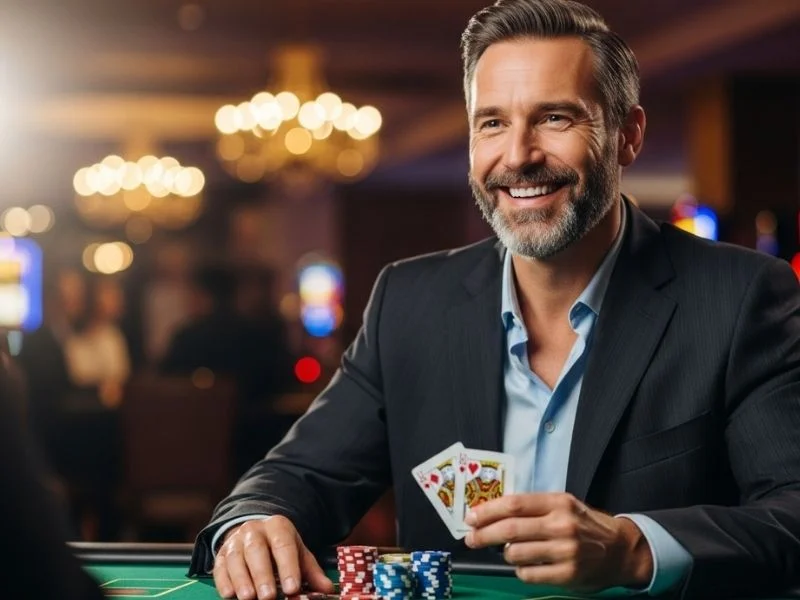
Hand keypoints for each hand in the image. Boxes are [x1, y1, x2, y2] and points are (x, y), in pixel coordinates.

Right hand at [213, 515, 334, 599]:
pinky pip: (220, 566)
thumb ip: (311, 572)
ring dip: (241, 579)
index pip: (284, 545)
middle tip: (268, 596)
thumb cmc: (280, 547)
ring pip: (235, 558)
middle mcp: (254, 530)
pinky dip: (223, 581)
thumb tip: (327, 589)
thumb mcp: (298, 553)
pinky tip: (229, 594)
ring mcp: (235, 541)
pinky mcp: (221, 554)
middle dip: (262, 574)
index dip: (288, 567)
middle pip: (257, 550)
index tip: (292, 588)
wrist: (255, 533)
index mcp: (278, 526)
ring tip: (248, 598)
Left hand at [464, 492, 652, 591]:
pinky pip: (528, 574)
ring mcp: (566, 551)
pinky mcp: (568, 575)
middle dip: (484, 535)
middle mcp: (562, 525)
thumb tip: (491, 513)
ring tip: (509, 551)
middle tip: (471, 538)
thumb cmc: (584, 525)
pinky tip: (527, 565)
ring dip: (505, 554)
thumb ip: (532, 508)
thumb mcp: (563, 506)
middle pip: (510, 529)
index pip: (514, 504)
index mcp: (558, 502)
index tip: (471, 517)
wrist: (621, 549)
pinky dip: (521, 570)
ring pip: (516, 553)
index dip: (488, 511)